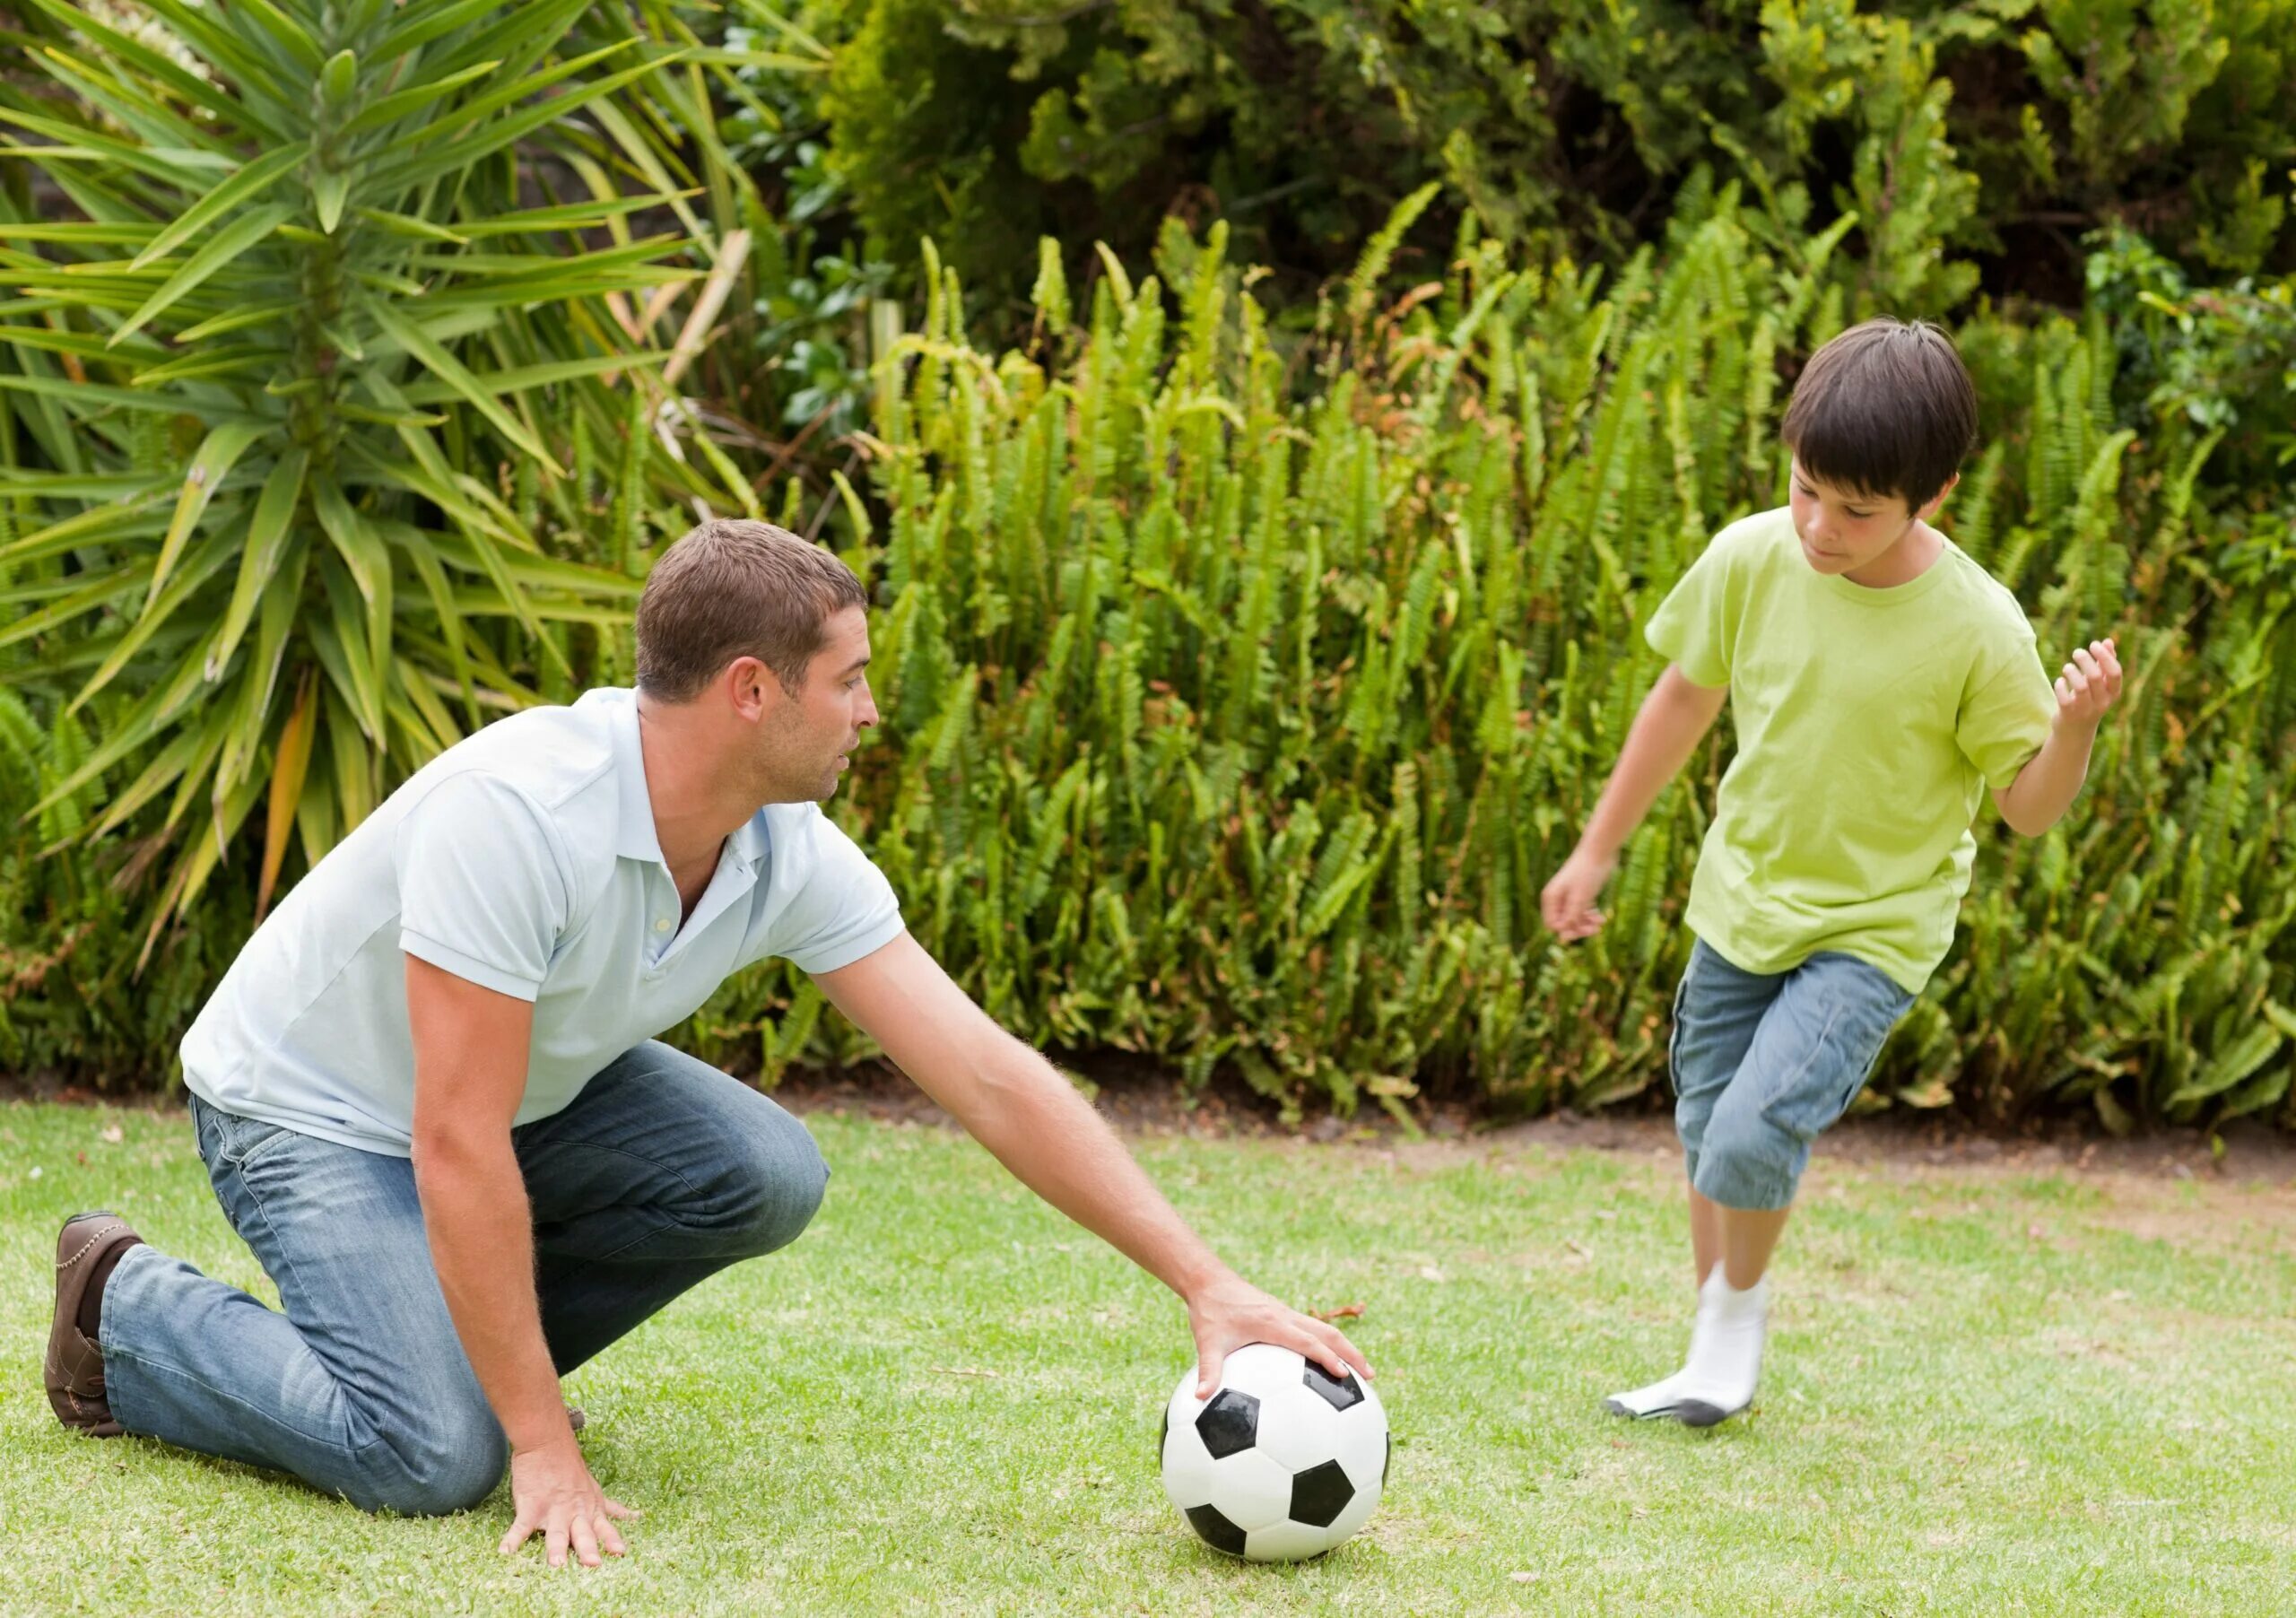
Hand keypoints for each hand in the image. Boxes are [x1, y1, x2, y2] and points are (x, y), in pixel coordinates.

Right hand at [500, 1435, 636, 1568]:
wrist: (547, 1444)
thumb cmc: (572, 1470)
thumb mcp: (596, 1490)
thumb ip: (612, 1509)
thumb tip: (636, 1517)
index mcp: (590, 1510)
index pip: (605, 1528)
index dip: (612, 1540)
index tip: (620, 1553)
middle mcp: (574, 1513)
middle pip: (583, 1534)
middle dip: (588, 1550)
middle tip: (593, 1565)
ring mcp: (552, 1510)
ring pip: (556, 1533)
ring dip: (556, 1549)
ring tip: (557, 1564)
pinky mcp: (530, 1507)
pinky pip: (521, 1527)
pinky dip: (512, 1540)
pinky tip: (505, 1553)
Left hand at [1186, 1271, 1372, 1397]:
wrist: (1208, 1281)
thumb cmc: (1208, 1312)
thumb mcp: (1206, 1343)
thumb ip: (1208, 1371)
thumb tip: (1199, 1399)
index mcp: (1271, 1323)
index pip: (1307, 1342)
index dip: (1326, 1358)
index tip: (1344, 1375)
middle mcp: (1285, 1316)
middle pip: (1328, 1333)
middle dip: (1351, 1353)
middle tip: (1370, 1377)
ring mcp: (1287, 1313)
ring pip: (1325, 1329)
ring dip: (1346, 1347)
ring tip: (1363, 1372)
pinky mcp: (1284, 1314)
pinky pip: (1314, 1329)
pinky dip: (1330, 1343)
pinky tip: (1332, 1363)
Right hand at [1540, 845, 1617, 941]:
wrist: (1599, 851)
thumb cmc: (1586, 873)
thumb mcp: (1579, 899)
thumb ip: (1571, 918)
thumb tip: (1563, 938)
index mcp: (1551, 898)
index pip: (1553, 924)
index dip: (1566, 931)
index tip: (1583, 930)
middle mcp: (1557, 898)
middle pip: (1564, 923)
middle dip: (1579, 928)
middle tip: (1596, 930)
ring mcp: (1569, 896)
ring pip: (1574, 918)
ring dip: (1587, 923)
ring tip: (1601, 922)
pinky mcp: (1580, 894)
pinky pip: (1582, 912)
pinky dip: (1591, 916)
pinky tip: (1602, 917)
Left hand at [2052, 637, 2122, 731]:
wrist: (2076, 730)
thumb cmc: (2089, 700)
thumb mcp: (2100, 683)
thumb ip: (2104, 663)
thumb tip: (2108, 641)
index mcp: (2113, 693)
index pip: (2115, 672)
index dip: (2105, 656)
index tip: (2094, 644)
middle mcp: (2102, 702)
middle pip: (2095, 677)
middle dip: (2085, 660)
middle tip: (2077, 652)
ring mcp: (2086, 710)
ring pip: (2080, 687)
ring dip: (2071, 672)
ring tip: (2067, 667)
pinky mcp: (2069, 715)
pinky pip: (2064, 698)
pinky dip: (2060, 686)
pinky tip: (2060, 681)